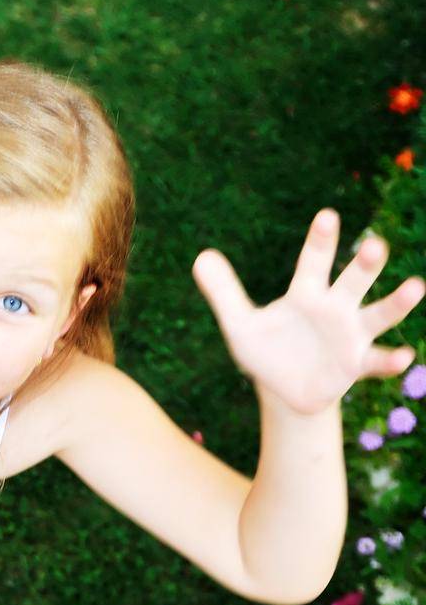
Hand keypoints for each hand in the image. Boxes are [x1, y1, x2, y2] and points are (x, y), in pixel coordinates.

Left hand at [192, 209, 425, 413]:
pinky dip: (391, 360)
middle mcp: (335, 308)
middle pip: (353, 281)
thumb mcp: (239, 324)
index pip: (313, 261)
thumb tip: (200, 256)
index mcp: (306, 293)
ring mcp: (350, 336)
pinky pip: (377, 361)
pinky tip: (404, 356)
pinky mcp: (356, 364)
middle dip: (365, 265)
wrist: (283, 388)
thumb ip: (223, 292)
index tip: (327, 216)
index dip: (320, 240)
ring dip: (396, 302)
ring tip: (415, 286)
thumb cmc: (266, 349)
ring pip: (378, 315)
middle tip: (376, 245)